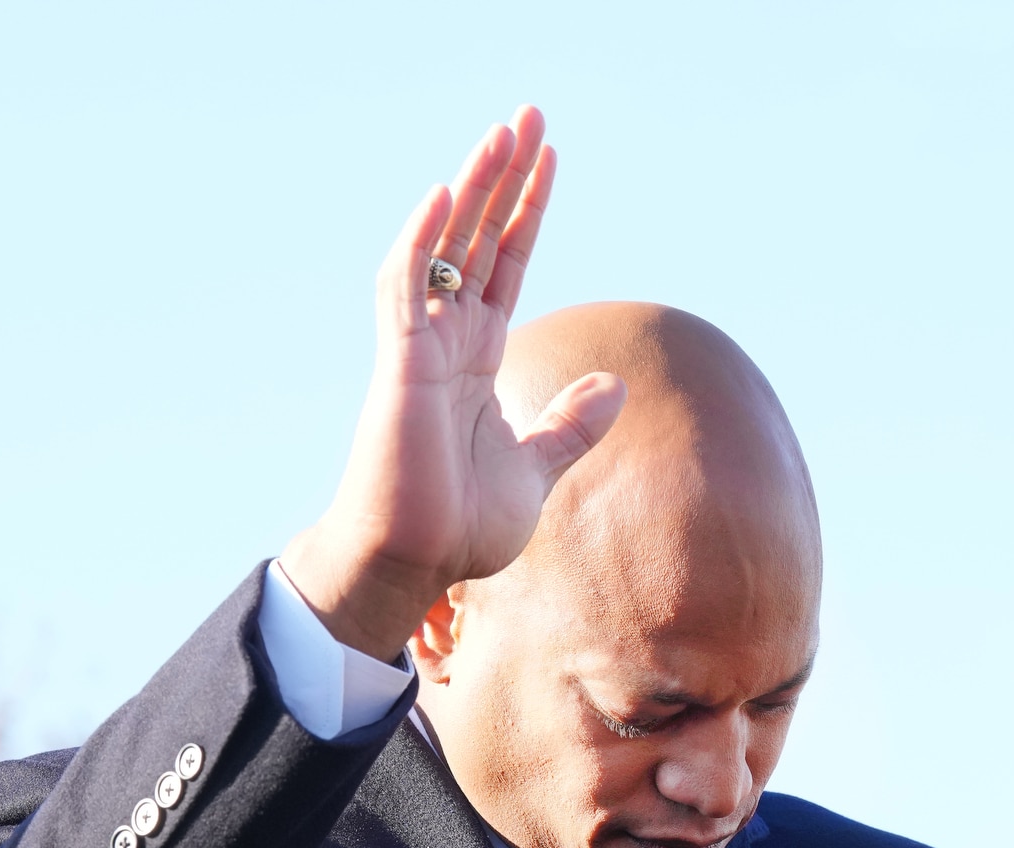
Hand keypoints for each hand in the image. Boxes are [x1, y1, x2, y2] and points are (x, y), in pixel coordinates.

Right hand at [280, 105, 628, 661]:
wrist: (413, 565)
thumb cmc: (459, 527)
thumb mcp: (535, 470)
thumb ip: (569, 426)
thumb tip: (614, 386)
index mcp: (477, 359)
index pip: (506, 265)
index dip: (527, 212)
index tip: (549, 158)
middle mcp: (447, 342)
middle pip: (477, 239)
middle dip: (503, 178)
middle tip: (529, 115)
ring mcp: (419, 348)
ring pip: (444, 248)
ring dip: (470, 190)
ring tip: (501, 134)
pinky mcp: (399, 365)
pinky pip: (406, 288)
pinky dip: (422, 241)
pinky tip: (446, 194)